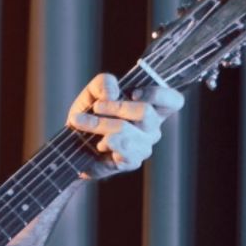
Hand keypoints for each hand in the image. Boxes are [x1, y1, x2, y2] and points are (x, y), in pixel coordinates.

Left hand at [66, 72, 184, 180]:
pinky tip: (97, 144)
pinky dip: (105, 144)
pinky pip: (122, 152)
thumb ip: (103, 83)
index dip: (158, 94)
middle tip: (96, 106)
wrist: (72, 144)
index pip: (173, 101)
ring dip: (101, 125)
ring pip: (128, 133)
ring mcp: (144, 146)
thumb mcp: (93, 92)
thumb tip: (112, 93)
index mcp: (152, 107)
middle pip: (146, 113)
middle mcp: (153, 127)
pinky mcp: (131, 162)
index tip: (133, 92)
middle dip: (117, 107)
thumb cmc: (89, 115)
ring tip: (83, 123)